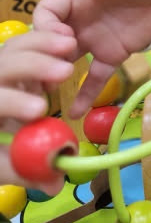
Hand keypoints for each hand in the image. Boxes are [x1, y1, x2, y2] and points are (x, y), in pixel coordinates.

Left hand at [0, 28, 76, 189]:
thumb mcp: (1, 165)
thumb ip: (25, 172)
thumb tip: (55, 183)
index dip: (14, 101)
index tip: (40, 110)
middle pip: (3, 63)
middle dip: (34, 65)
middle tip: (66, 71)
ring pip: (14, 45)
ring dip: (43, 44)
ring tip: (71, 46)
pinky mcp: (9, 58)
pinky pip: (24, 41)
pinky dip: (45, 38)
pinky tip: (67, 46)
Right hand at [33, 0, 150, 116]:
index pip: (47, 12)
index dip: (47, 27)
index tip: (62, 38)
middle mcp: (79, 21)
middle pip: (50, 41)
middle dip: (47, 57)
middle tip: (59, 69)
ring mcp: (94, 39)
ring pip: (68, 62)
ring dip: (58, 77)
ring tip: (52, 94)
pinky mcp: (112, 54)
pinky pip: (96, 76)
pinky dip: (87, 94)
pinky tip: (77, 112)